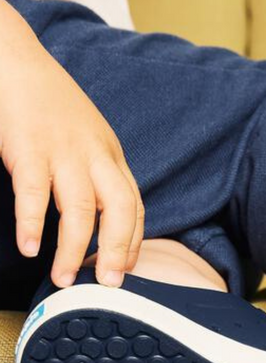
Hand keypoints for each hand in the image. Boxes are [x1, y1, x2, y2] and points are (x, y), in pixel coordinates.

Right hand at [0, 5, 143, 287]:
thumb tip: (103, 222)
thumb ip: (99, 175)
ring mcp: (62, 151)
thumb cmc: (51, 104)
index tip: (124, 270)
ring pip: (79, 210)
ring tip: (62, 279)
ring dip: (71, 249)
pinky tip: (30, 248)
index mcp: (112, 157)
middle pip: (118, 211)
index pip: (134, 208)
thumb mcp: (89, 139)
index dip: (132, 242)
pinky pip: (34, 192)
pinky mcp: (27, 147)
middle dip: (115, 251)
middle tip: (107, 284)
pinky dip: (31, 222)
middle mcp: (95, 156)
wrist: (14, 57)